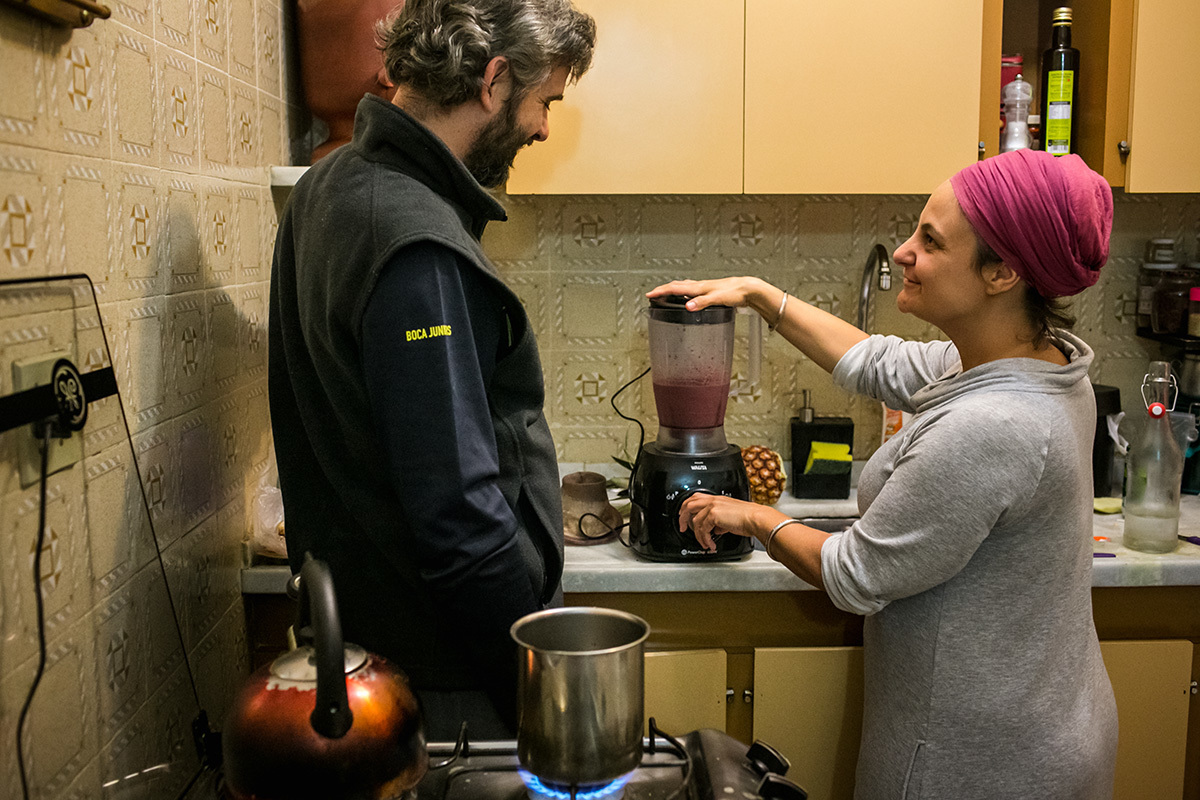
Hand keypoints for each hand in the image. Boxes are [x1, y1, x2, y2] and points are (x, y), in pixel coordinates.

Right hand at [646, 277, 774, 313]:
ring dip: (672, 289)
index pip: (675, 288)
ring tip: (665, 293)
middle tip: (653, 294)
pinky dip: (683, 292)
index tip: (650, 294)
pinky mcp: (709, 291)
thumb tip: (688, 306)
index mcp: (699, 287)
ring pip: (683, 286)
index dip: (661, 291)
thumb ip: (702, 302)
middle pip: (676, 285)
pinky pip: (691, 289)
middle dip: (663, 289)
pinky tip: (686, 296)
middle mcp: (700, 286)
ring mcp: (704, 288)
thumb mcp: (718, 298)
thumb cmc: (735, 292)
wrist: (748, 288)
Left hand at [678, 492, 783, 551]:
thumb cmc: (748, 518)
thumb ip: (720, 522)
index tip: (684, 516)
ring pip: (695, 520)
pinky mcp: (713, 515)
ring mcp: (712, 506)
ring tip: (704, 544)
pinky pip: (702, 529)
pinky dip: (705, 539)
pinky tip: (710, 544)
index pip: (696, 498)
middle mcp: (713, 500)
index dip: (687, 507)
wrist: (756, 519)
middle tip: (682, 528)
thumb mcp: (730, 518)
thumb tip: (715, 529)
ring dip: (698, 535)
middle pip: (688, 504)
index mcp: (717, 499)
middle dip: (683, 518)